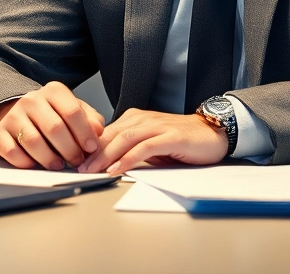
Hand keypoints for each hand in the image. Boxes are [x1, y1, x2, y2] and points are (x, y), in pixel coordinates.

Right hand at [0, 82, 105, 169]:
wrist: (20, 114)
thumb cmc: (53, 115)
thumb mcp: (74, 111)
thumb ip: (90, 120)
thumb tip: (97, 132)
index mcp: (53, 91)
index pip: (72, 111)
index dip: (84, 133)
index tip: (91, 148)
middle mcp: (31, 100)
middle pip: (54, 128)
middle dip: (69, 149)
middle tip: (77, 161)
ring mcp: (13, 116)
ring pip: (33, 141)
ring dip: (49, 159)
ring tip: (58, 165)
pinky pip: (12, 152)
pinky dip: (26, 163)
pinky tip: (36, 165)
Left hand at [77, 108, 227, 174]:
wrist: (213, 133)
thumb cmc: (181, 142)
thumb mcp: (151, 145)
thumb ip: (131, 150)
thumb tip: (105, 163)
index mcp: (135, 119)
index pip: (106, 133)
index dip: (89, 148)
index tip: (75, 162)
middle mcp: (143, 119)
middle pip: (110, 135)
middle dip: (91, 153)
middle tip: (77, 168)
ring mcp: (157, 126)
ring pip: (124, 139)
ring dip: (105, 156)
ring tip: (92, 170)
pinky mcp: (170, 137)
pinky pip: (144, 147)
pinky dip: (127, 158)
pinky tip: (117, 168)